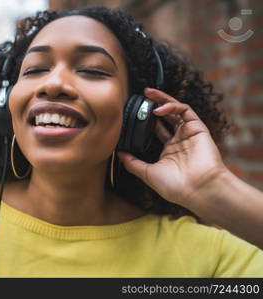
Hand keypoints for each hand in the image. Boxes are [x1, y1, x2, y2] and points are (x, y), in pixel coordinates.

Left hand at [117, 88, 228, 207]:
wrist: (198, 189)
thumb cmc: (175, 186)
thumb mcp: (147, 173)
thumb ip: (132, 163)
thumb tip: (118, 154)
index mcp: (169, 150)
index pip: (157, 129)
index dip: (146, 120)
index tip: (133, 113)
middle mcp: (179, 140)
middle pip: (166, 116)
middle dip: (155, 104)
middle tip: (142, 95)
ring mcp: (188, 133)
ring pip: (176, 109)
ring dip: (163, 99)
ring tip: (148, 93)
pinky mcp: (197, 128)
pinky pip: (185, 111)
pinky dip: (172, 107)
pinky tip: (159, 109)